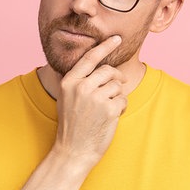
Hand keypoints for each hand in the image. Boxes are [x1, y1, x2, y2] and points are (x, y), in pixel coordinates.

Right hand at [53, 35, 126, 166]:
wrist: (73, 150)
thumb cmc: (71, 124)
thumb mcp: (66, 97)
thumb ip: (78, 80)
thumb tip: (98, 64)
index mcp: (69, 81)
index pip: (90, 58)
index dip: (105, 46)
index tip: (117, 38)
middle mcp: (81, 87)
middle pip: (108, 70)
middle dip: (116, 77)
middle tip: (118, 84)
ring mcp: (95, 98)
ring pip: (117, 85)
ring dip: (117, 95)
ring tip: (107, 108)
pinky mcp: (109, 110)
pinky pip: (123, 99)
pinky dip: (120, 107)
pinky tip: (110, 117)